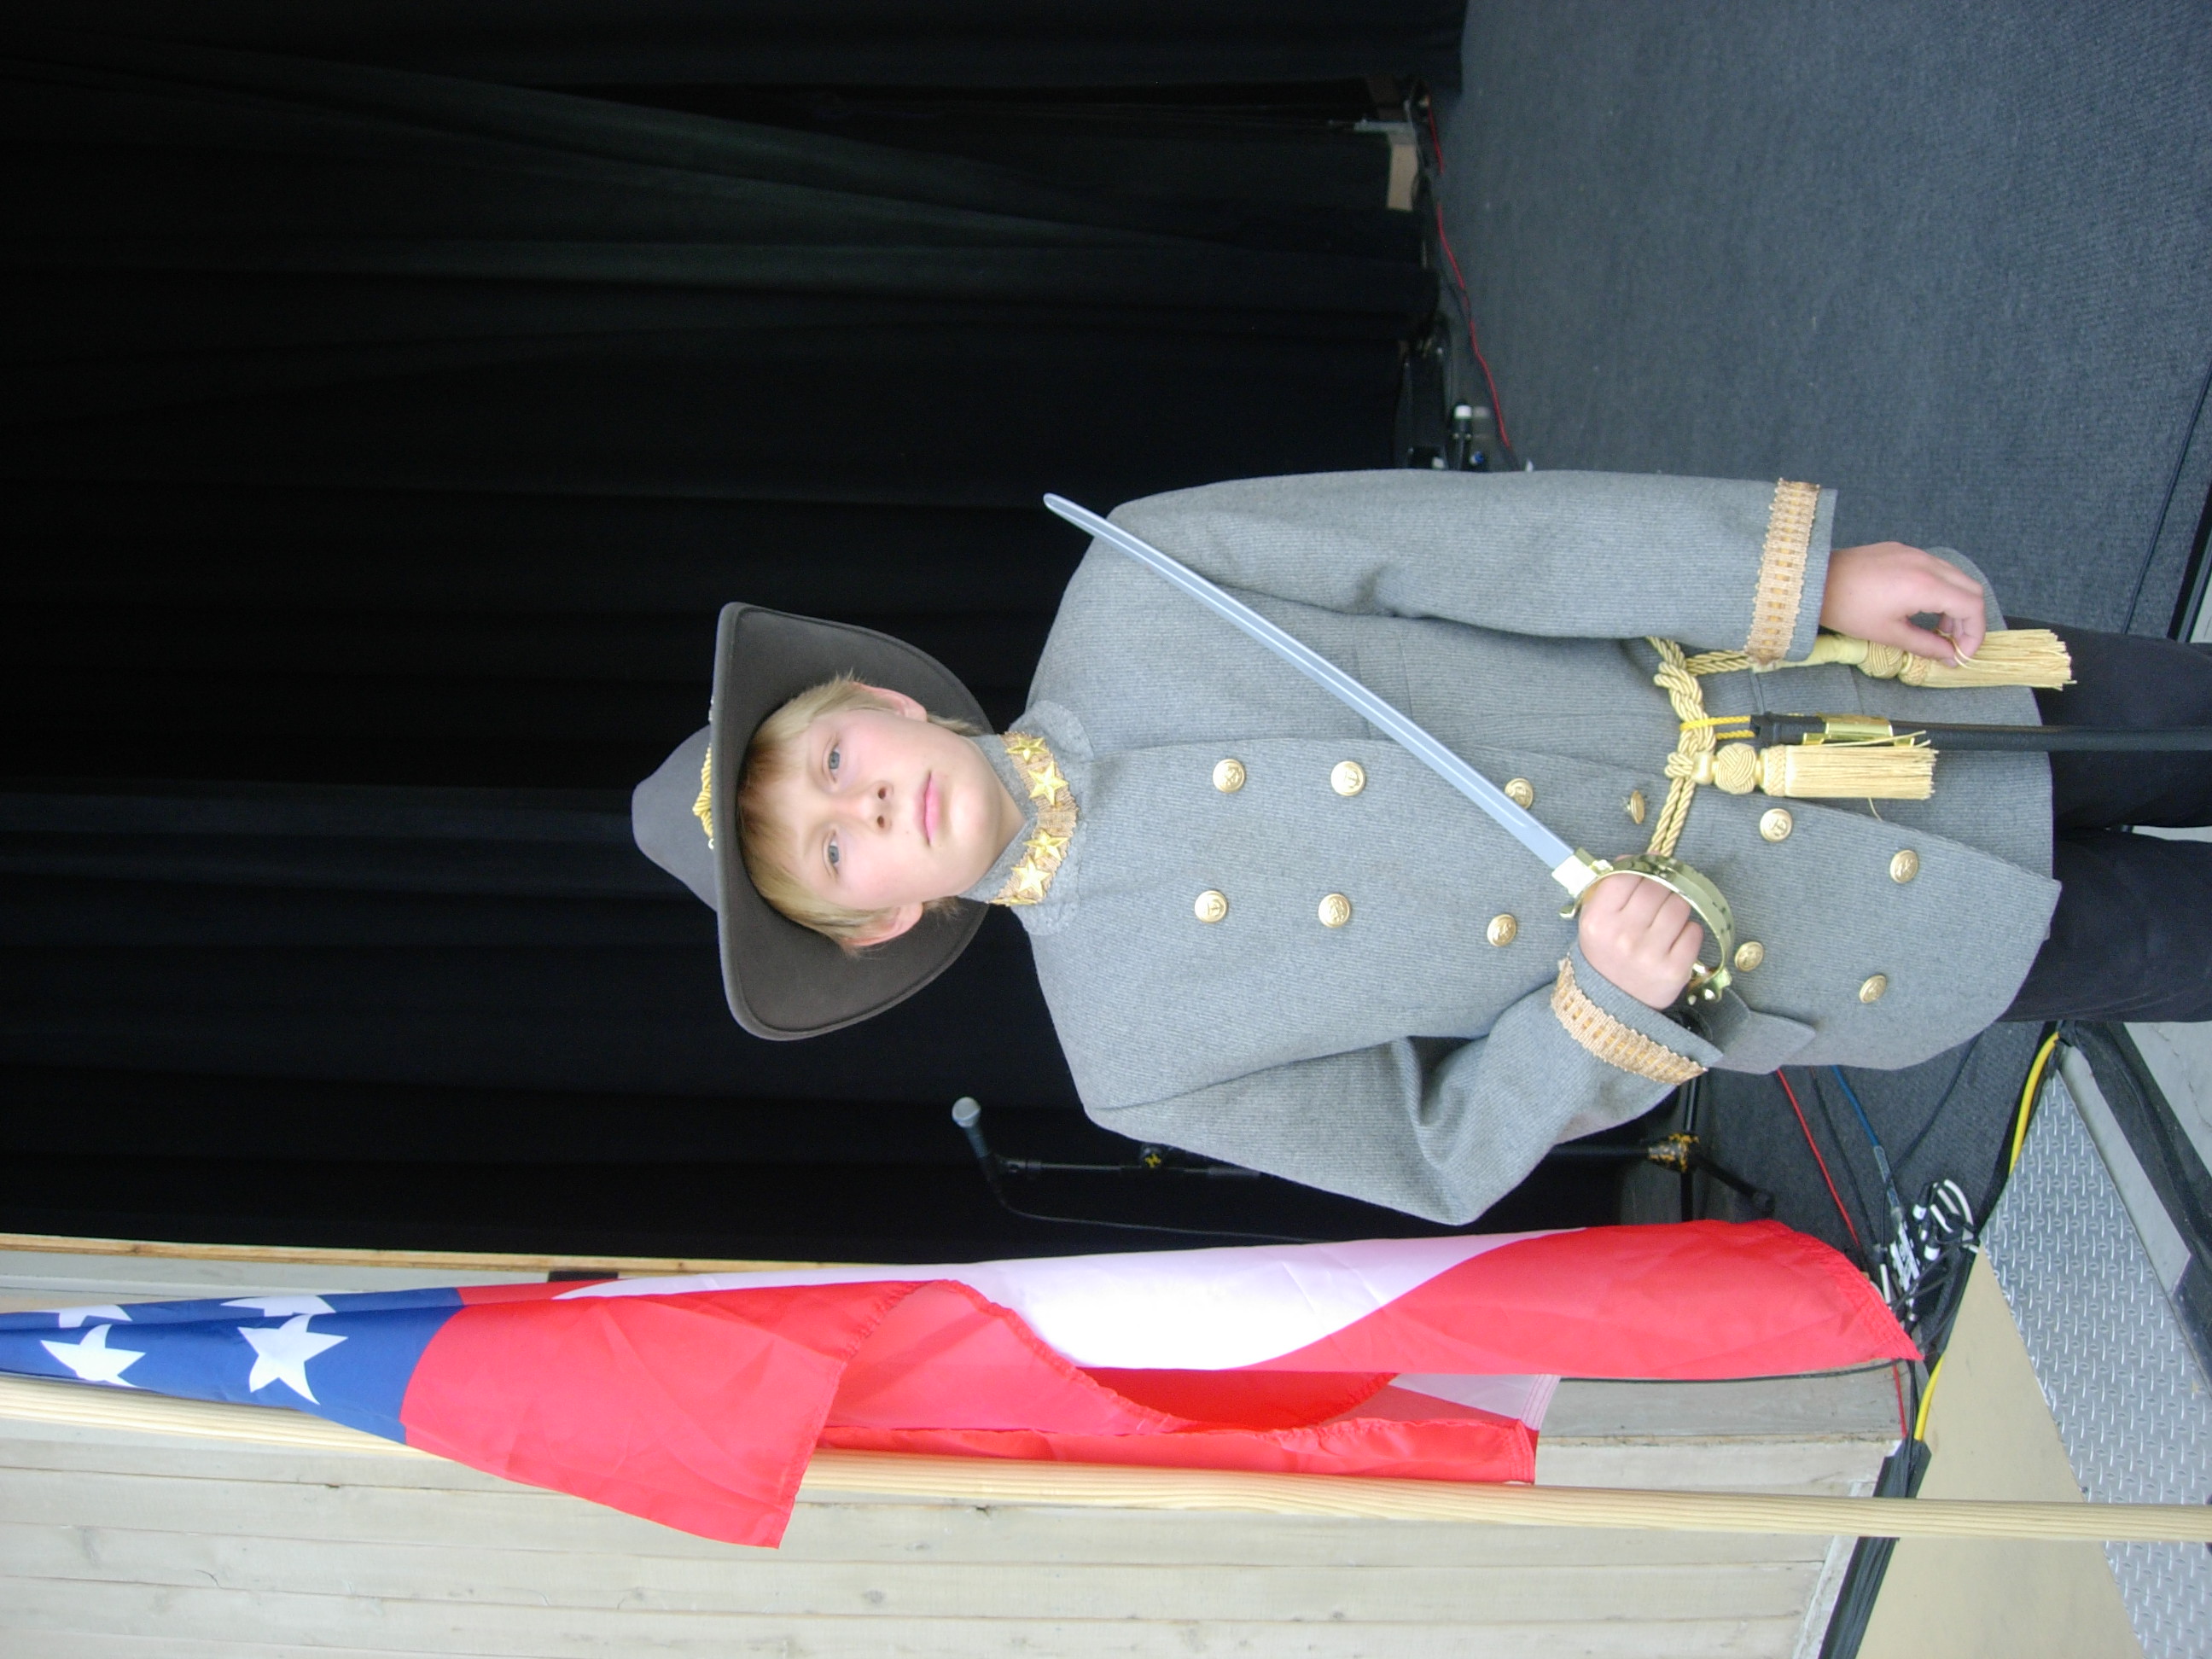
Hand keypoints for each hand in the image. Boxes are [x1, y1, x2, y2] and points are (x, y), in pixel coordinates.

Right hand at [1576, 871, 1702, 1008]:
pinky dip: (1688, 931)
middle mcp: (1623, 936)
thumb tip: (1638, 859)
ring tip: (1666, 921)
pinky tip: (1675, 940)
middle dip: (1663, 887)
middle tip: (1661, 895)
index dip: (1643, 866)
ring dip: (1677, 907)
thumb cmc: (1605, 955)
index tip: (1650, 867)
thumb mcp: (1594, 922)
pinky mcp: (1674, 970)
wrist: (1611, 1005)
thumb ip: (1610, 889)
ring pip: (1680, 906)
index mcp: (1599, 920)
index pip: (1628, 875)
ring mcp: (1650, 954)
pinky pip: (1694, 931)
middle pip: (1658, 888)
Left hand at [1819, 541, 1986, 663]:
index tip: (1962, 654)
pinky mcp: (1903, 550)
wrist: (1815, 581)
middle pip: (1971, 589)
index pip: (1972, 606)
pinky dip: (1941, 589)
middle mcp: (1927, 564)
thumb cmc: (1848, 609)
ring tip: (1939, 629)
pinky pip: (1936, 568)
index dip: (1974, 633)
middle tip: (1954, 643)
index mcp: (1926, 585)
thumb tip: (1949, 656)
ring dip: (1956, 604)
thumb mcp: (1889, 634)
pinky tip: (1923, 607)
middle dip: (1969, 619)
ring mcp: (1916, 553)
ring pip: (1956, 577)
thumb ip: (1926, 645)